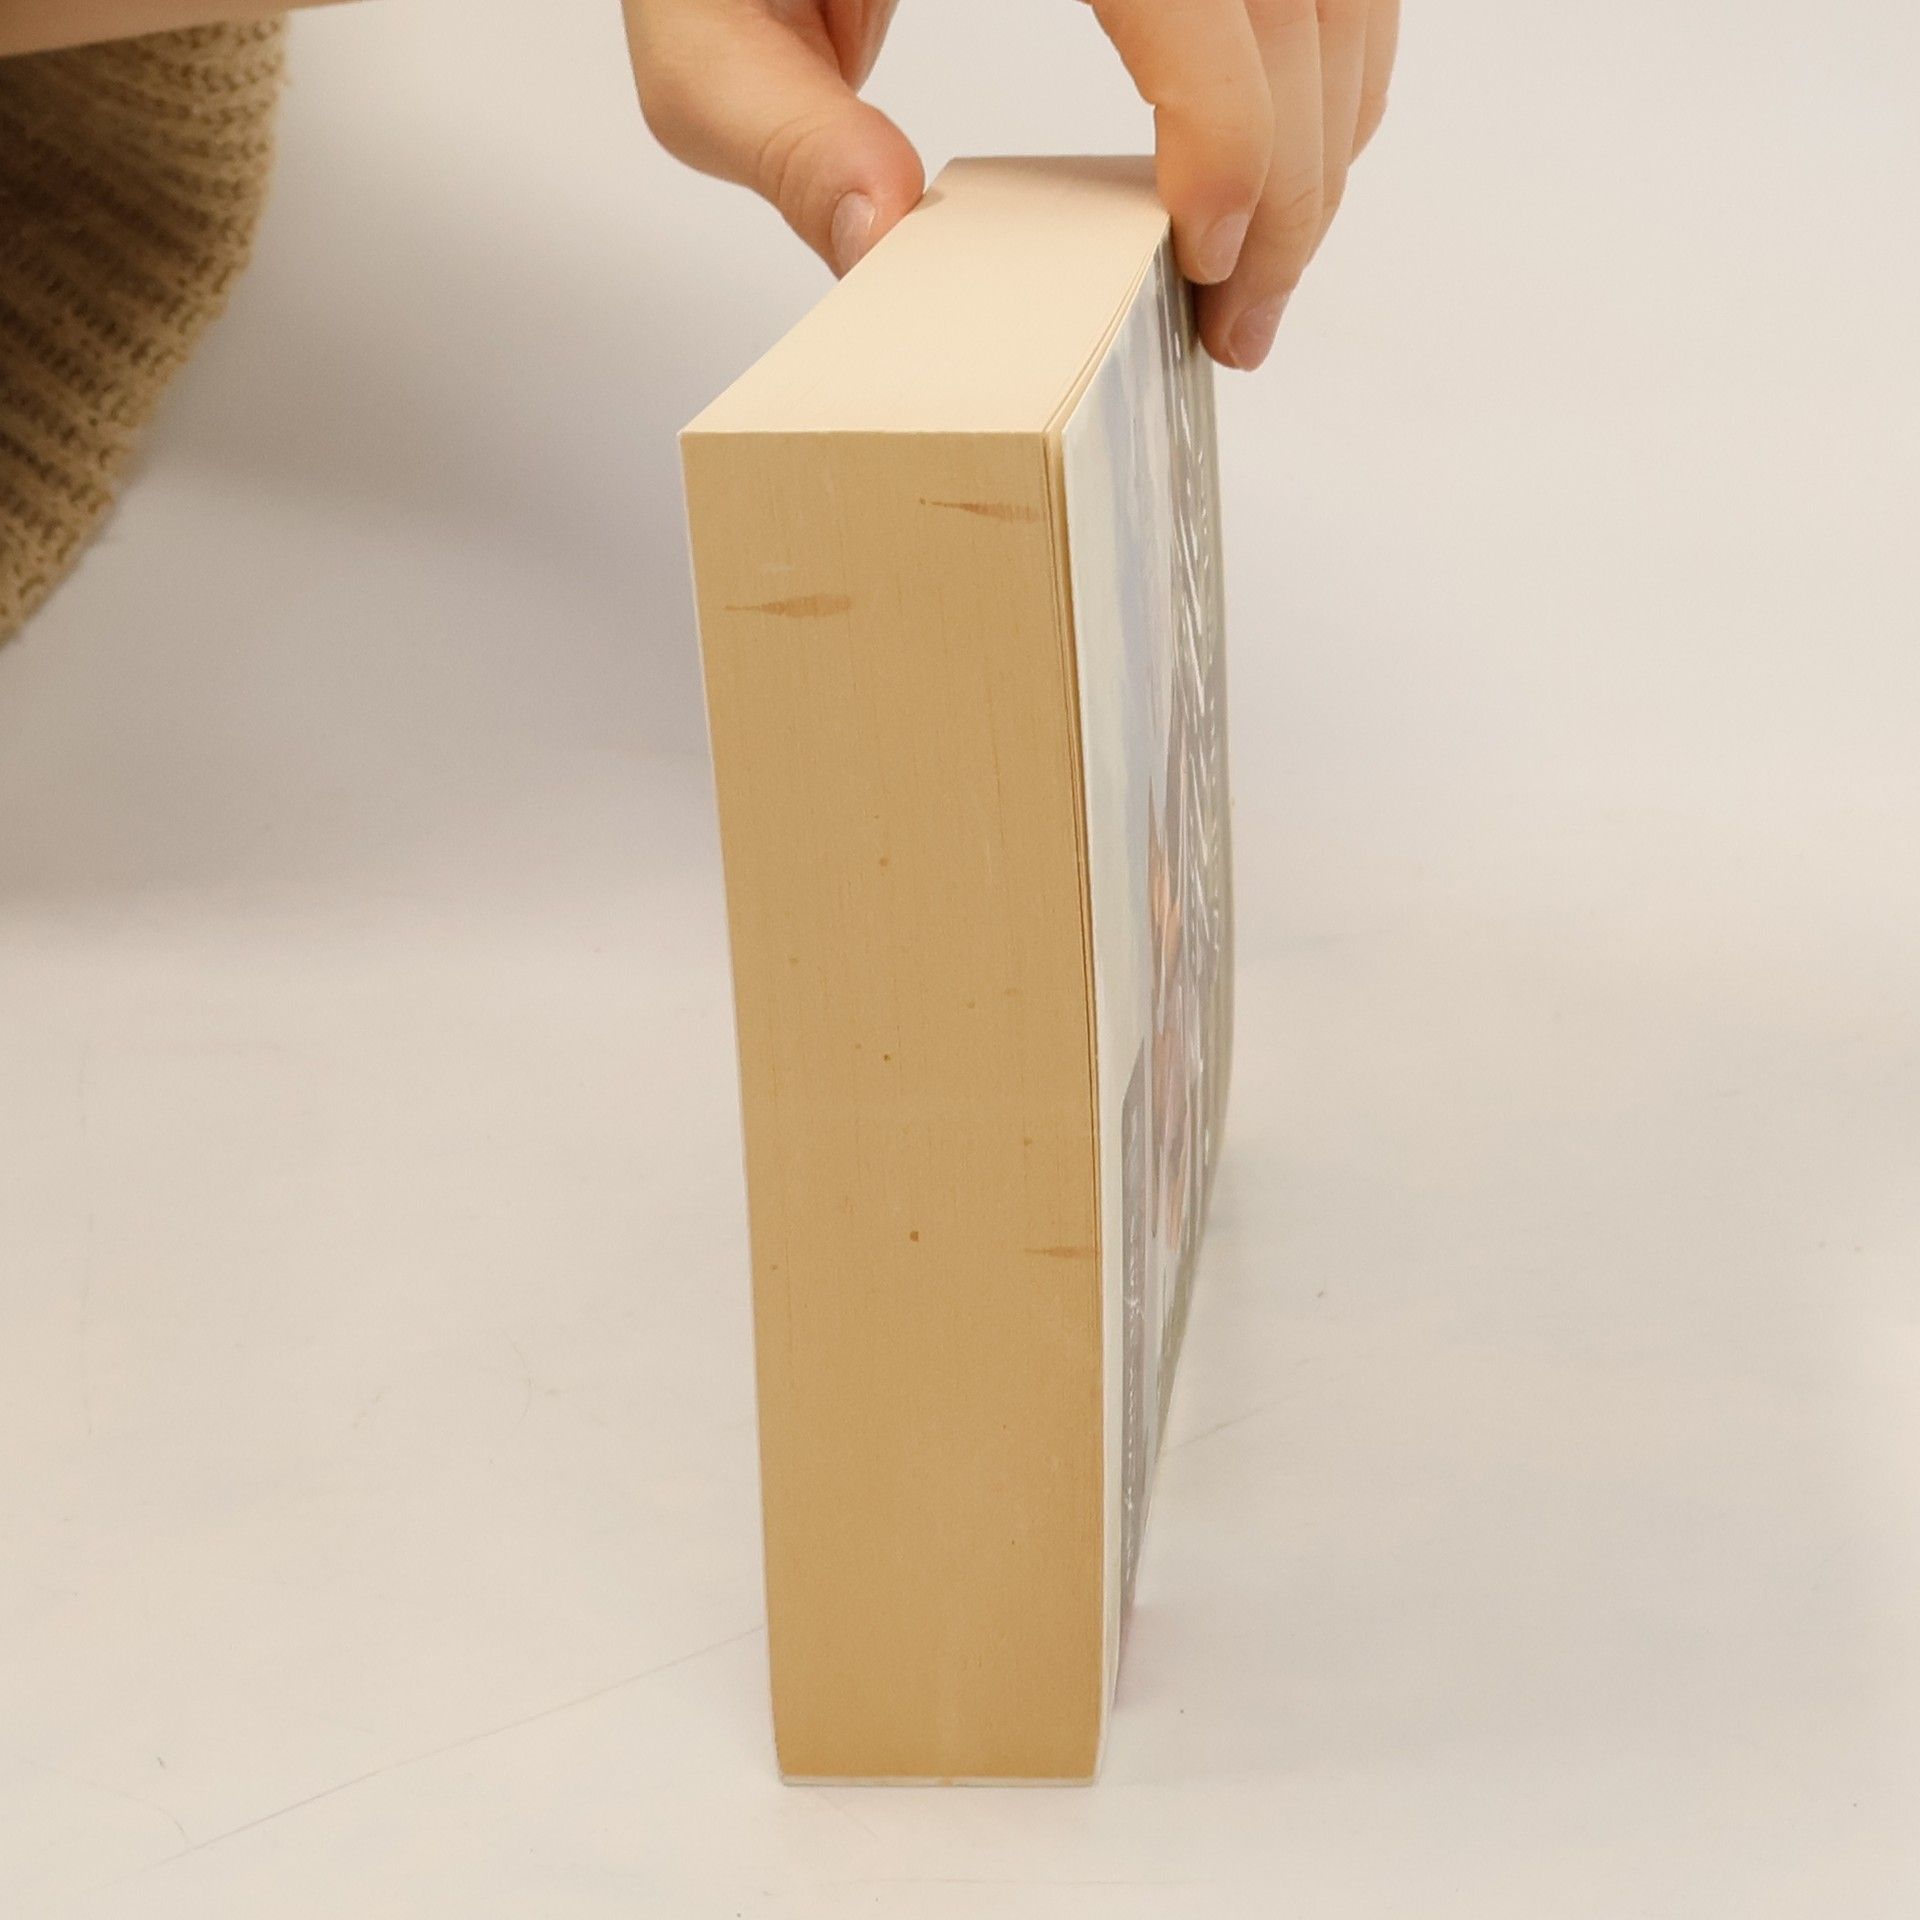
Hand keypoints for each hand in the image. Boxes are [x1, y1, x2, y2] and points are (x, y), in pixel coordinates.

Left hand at [624, 0, 1398, 370]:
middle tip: (1239, 319)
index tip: (1203, 255)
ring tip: (1260, 267)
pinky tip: (1280, 162)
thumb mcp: (709, 26)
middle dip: (1292, 177)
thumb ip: (782, 136)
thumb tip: (883, 247)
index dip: (1229, 126)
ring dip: (1324, 131)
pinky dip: (1323, 65)